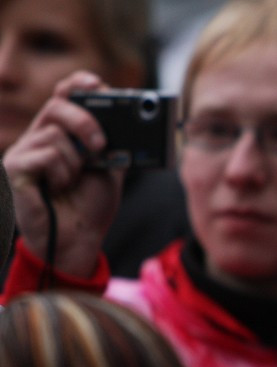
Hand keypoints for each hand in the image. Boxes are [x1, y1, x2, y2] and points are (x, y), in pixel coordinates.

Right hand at [4, 71, 123, 277]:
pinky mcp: (14, 168)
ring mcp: (23, 151)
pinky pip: (48, 156)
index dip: (77, 84)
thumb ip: (113, 142)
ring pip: (56, 136)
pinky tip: (57, 189)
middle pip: (58, 106)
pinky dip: (62, 174)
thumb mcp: (110, 168)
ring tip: (71, 183)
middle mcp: (38, 137)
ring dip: (76, 164)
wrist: (79, 241)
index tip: (96, 82)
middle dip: (85, 121)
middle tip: (100, 145)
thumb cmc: (90, 205)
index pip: (63, 96)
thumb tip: (130, 119)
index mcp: (61, 134)